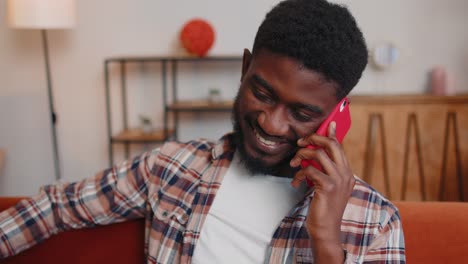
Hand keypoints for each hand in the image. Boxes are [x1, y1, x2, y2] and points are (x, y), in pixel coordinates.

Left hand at [290, 121, 354, 244]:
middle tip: (301, 142)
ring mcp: (338, 180)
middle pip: (331, 145)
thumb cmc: (323, 207)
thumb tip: (315, 153)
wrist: (325, 229)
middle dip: (314, 139)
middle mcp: (346, 174)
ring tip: (294, 164)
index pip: (340, 147)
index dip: (332, 134)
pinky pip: (309, 169)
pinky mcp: (328, 187)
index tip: (328, 124)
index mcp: (347, 173)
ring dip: (301, 156)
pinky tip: (296, 182)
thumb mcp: (326, 186)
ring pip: (318, 154)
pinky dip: (299, 174)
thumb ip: (324, 170)